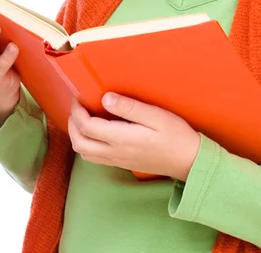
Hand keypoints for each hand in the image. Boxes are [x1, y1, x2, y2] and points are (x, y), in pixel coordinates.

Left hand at [68, 93, 200, 181]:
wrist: (188, 161)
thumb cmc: (175, 135)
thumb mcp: (156, 116)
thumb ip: (130, 108)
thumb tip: (105, 99)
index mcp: (122, 138)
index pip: (87, 126)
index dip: (78, 110)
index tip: (79, 96)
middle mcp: (115, 152)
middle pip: (79, 143)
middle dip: (72, 123)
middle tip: (78, 106)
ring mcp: (117, 160)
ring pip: (84, 153)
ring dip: (77, 135)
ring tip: (83, 117)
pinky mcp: (121, 164)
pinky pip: (94, 158)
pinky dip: (86, 143)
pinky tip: (95, 131)